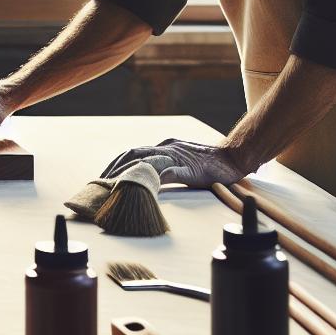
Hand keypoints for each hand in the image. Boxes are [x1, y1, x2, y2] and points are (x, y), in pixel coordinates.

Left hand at [98, 137, 251, 188]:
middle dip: (115, 168)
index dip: (116, 163)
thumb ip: (165, 169)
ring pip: (146, 161)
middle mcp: (167, 148)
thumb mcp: (181, 165)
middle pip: (134, 154)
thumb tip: (147, 181)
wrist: (234, 159)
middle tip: (101, 183)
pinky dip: (153, 179)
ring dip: (128, 173)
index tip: (103, 176)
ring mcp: (178, 156)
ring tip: (113, 186)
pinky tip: (142, 187)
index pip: (134, 152)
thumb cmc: (209, 165)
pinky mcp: (189, 168)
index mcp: (164, 147)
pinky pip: (168, 172)